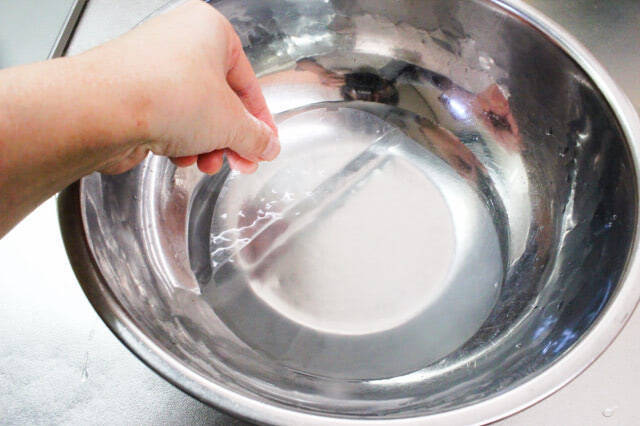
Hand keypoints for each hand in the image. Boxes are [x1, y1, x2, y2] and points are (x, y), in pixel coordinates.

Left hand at [85, 0, 278, 173]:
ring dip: (205, 144)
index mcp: (209, 30)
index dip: (260, 120)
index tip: (265, 144)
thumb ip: (255, 136)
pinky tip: (179, 157)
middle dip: (230, 138)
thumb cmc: (165, 95)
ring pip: (193, 113)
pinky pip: (167, 119)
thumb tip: (266, 144)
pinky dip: (178, 141)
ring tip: (206, 163)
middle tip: (240, 161)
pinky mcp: (131, 93)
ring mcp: (152, 67)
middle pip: (219, 100)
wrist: (101, 110)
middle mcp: (179, 42)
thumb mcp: (230, 123)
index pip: (248, 82)